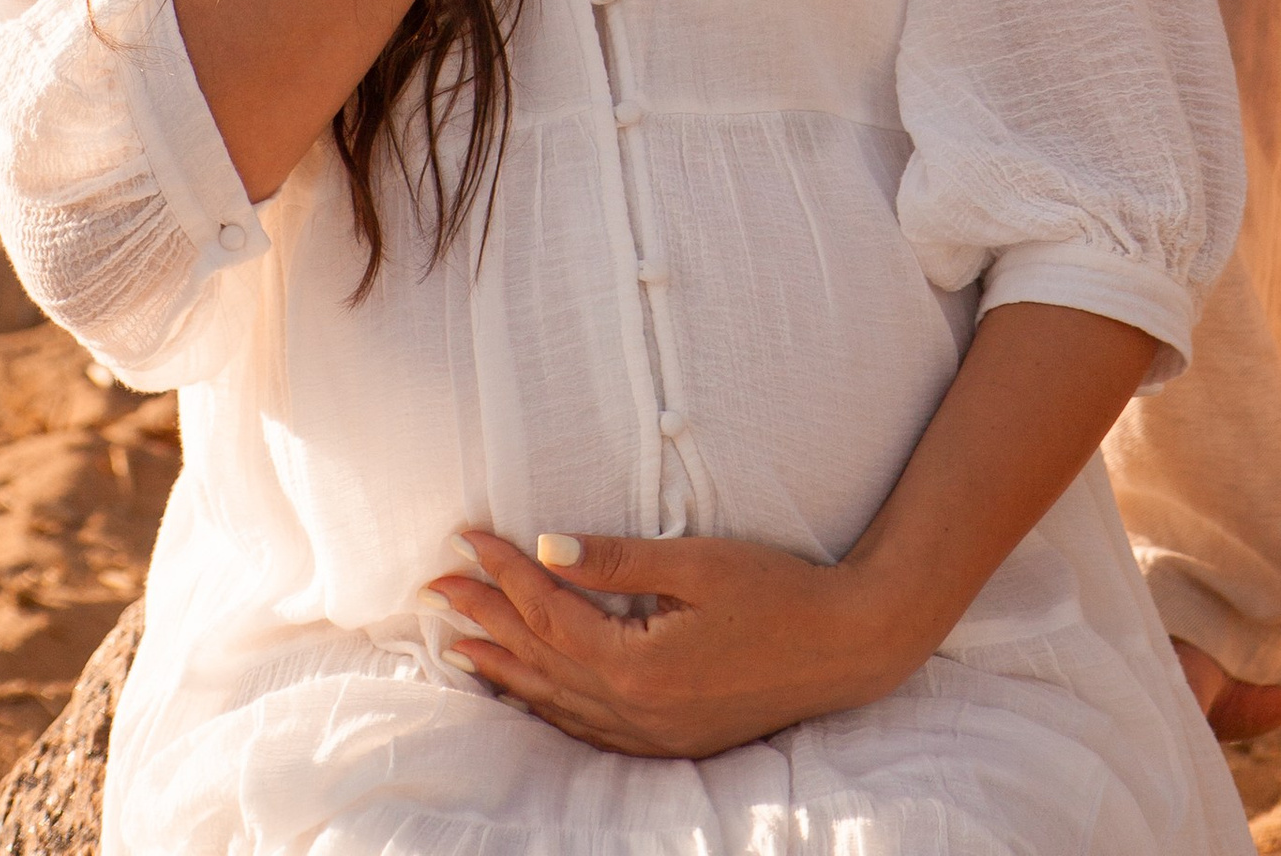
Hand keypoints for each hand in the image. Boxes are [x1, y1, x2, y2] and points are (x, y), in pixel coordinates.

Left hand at [431, 525, 908, 757]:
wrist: (847, 646)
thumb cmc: (779, 592)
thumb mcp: (698, 563)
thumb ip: (619, 561)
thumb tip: (547, 548)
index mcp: (636, 665)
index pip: (548, 612)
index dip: (503, 573)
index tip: (466, 538)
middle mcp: (634, 710)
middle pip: (540, 658)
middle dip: (483, 619)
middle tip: (432, 589)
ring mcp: (651, 734)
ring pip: (556, 701)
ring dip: (504, 668)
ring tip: (456, 647)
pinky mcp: (670, 741)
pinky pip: (587, 728)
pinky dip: (547, 706)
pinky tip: (529, 693)